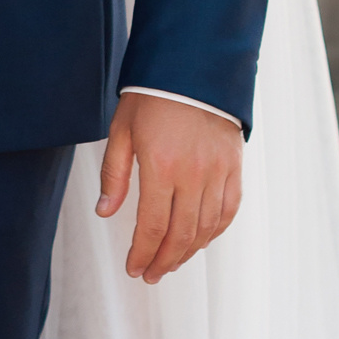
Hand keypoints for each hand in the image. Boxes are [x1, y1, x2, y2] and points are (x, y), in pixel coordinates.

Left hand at [97, 94, 242, 281]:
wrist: (193, 64)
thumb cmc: (152, 94)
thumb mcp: (122, 129)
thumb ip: (114, 174)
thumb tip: (104, 212)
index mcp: (161, 165)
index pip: (153, 227)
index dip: (142, 254)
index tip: (133, 268)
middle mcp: (193, 173)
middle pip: (180, 235)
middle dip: (163, 261)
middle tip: (151, 274)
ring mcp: (217, 171)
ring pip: (205, 228)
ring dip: (188, 252)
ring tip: (171, 262)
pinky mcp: (234, 165)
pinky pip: (228, 210)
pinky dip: (215, 231)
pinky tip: (200, 240)